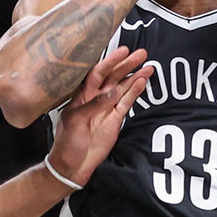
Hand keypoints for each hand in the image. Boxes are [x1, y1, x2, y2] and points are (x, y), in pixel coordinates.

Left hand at [47, 47, 153, 188]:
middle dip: (127, 65)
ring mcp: (107, 108)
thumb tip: (114, 92)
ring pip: (123, 88)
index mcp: (82, 95)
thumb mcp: (76, 120)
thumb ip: (94, 105)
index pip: (97, 72)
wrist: (74, 165)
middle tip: (141, 54)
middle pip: (114, 77)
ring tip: (149, 66)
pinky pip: (127, 103)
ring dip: (135, 77)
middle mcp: (96, 98)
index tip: (123, 51)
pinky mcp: (116, 119)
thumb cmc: (68, 142)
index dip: (110, 61)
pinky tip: (143, 82)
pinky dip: (135, 92)